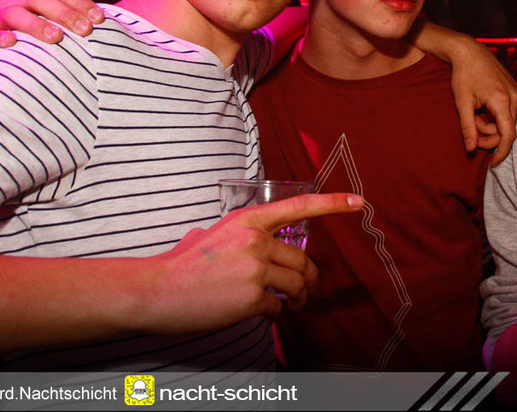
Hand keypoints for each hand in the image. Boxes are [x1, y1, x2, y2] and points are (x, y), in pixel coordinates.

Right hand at [0, 0, 103, 52]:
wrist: (12, 60)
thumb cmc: (48, 40)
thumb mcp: (66, 25)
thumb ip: (86, 21)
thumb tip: (133, 28)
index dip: (79, 2)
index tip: (101, 20)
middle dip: (64, 13)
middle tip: (86, 31)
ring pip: (13, 13)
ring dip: (36, 24)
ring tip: (56, 38)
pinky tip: (12, 44)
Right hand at [142, 192, 363, 332]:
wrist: (156, 290)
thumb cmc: (183, 264)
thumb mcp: (211, 234)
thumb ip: (237, 234)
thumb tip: (250, 241)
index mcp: (249, 220)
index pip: (300, 206)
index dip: (334, 204)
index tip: (359, 203)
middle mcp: (256, 240)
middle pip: (303, 261)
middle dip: (310, 279)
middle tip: (307, 291)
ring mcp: (255, 268)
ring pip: (296, 285)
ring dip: (299, 299)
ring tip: (294, 306)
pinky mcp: (252, 297)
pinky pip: (277, 307)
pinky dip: (273, 313)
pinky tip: (259, 313)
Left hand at [449, 42, 516, 165]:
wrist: (470, 51)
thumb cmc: (463, 74)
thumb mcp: (462, 102)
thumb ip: (468, 127)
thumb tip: (471, 149)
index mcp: (502, 101)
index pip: (507, 135)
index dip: (501, 152)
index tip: (492, 163)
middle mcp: (515, 97)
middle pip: (506, 130)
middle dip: (488, 134)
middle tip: (470, 126)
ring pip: (506, 121)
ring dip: (490, 124)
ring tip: (474, 112)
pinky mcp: (515, 90)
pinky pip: (507, 112)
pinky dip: (494, 115)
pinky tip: (481, 106)